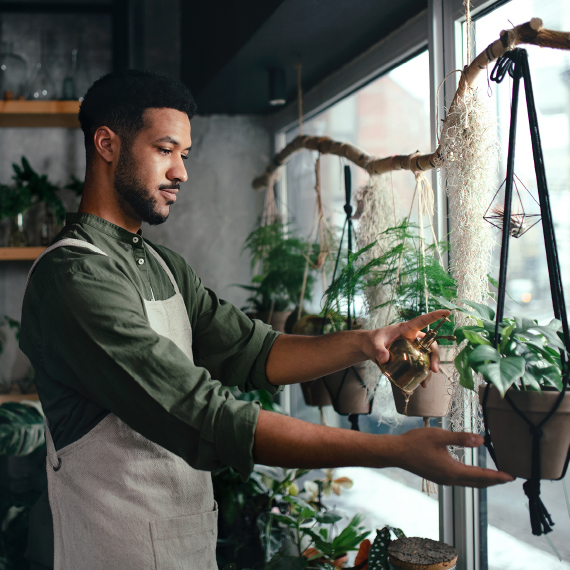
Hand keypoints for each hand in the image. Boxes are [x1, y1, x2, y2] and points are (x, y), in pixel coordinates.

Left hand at [362, 309, 450, 376]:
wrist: (366, 349)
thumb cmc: (371, 340)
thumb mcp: (373, 344)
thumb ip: (378, 350)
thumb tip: (384, 358)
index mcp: (406, 329)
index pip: (422, 321)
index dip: (435, 316)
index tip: (447, 312)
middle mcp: (412, 338)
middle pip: (430, 344)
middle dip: (435, 356)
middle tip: (433, 369)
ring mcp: (412, 348)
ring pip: (427, 357)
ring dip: (429, 369)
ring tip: (425, 382)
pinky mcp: (409, 358)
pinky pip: (419, 366)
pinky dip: (421, 375)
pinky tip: (419, 384)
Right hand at [389, 428, 513, 487]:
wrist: (397, 452)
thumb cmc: (416, 442)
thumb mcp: (439, 436)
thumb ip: (461, 438)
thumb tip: (481, 440)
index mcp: (452, 471)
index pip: (481, 475)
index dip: (497, 476)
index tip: (511, 477)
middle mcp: (450, 479)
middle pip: (477, 482)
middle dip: (493, 480)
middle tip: (508, 478)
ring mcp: (444, 479)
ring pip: (469, 482)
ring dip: (483, 480)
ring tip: (494, 476)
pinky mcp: (439, 476)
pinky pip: (461, 480)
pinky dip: (472, 478)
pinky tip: (472, 472)